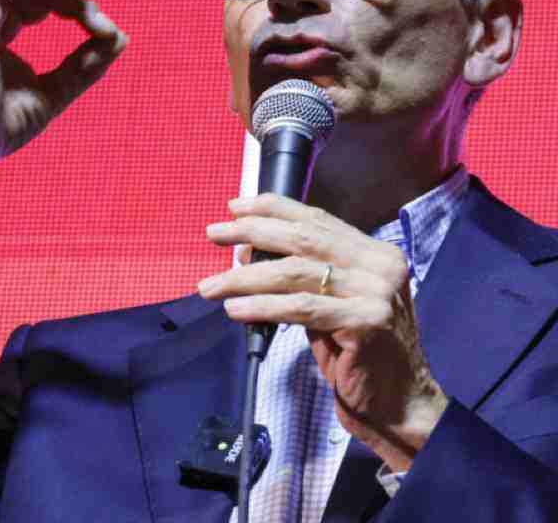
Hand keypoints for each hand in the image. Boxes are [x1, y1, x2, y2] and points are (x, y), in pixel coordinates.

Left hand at [197, 193, 448, 471]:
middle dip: (251, 232)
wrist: (399, 402)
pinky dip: (262, 307)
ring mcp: (377, 293)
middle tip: (213, 233)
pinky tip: (234, 309)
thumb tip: (245, 252)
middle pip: (303, 239)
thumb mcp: (329, 304)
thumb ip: (300, 276)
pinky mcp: (368, 322)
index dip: (273, 209)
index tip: (234, 207)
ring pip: (295, 273)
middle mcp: (380, 266)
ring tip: (210, 286)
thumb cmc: (358, 354)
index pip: (317, 220)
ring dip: (244, 278)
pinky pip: (301, 309)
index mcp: (375, 253)